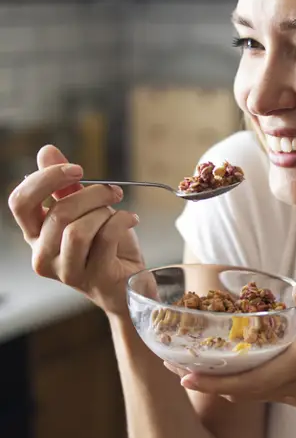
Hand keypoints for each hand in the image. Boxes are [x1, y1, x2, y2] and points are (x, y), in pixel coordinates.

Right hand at [7, 144, 143, 315]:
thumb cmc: (108, 249)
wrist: (132, 286)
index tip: (76, 169)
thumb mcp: (87, 212)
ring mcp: (67, 271)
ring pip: (77, 229)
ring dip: (104, 212)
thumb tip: (47, 151)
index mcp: (36, 235)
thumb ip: (65, 186)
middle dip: (91, 194)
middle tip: (112, 191)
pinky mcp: (94, 278)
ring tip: (119, 213)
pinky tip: (132, 220)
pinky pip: (104, 238)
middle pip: (57, 212)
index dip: (45, 179)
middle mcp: (43, 256)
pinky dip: (122, 221)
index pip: (20, 202)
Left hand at [165, 283, 295, 437]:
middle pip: (243, 389)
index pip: (250, 378)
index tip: (180, 374)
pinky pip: (272, 394)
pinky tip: (246, 369)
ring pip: (256, 393)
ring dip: (225, 383)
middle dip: (208, 381)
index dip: (213, 379)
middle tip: (174, 368)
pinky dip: (249, 384)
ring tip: (199, 367)